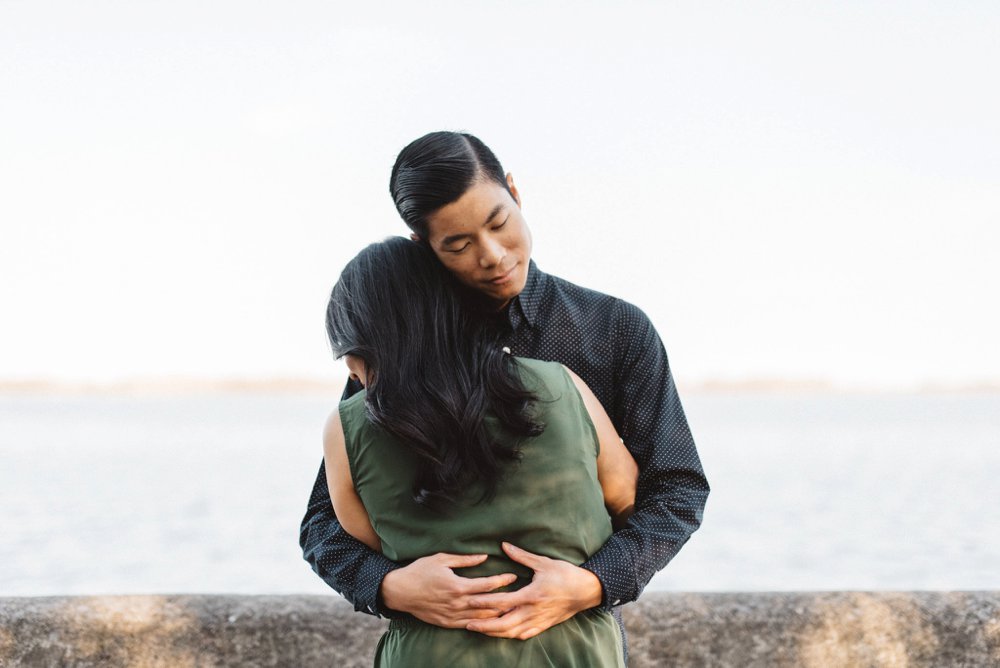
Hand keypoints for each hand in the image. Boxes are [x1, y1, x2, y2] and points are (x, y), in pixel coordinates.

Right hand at [379, 552, 517, 627]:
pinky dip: (482, 623)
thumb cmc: (420, 571)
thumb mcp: (442, 559)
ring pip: (481, 617)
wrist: (400, 591)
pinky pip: (469, 625)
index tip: (513, 576)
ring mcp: (452, 615)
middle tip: (521, 595)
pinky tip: (491, 621)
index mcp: (457, 586)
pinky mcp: (447, 623)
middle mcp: (457, 603)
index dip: (502, 580)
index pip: (487, 584)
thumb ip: (465, 559)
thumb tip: (484, 556)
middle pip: (488, 603)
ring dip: (497, 614)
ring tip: (512, 610)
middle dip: (506, 600)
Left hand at [465, 542, 603, 639]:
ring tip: (479, 629)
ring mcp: (538, 621)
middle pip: (503, 623)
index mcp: (531, 595)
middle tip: (467, 624)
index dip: (484, 602)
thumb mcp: (543, 562)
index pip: (502, 601)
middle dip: (484, 625)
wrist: (586, 591)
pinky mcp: (544, 626)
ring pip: (512, 632)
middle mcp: (533, 611)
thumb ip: (522, 556)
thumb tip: (504, 545)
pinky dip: (510, 635)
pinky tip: (501, 634)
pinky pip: (524, 635)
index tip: (469, 601)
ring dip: (494, 632)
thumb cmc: (565, 574)